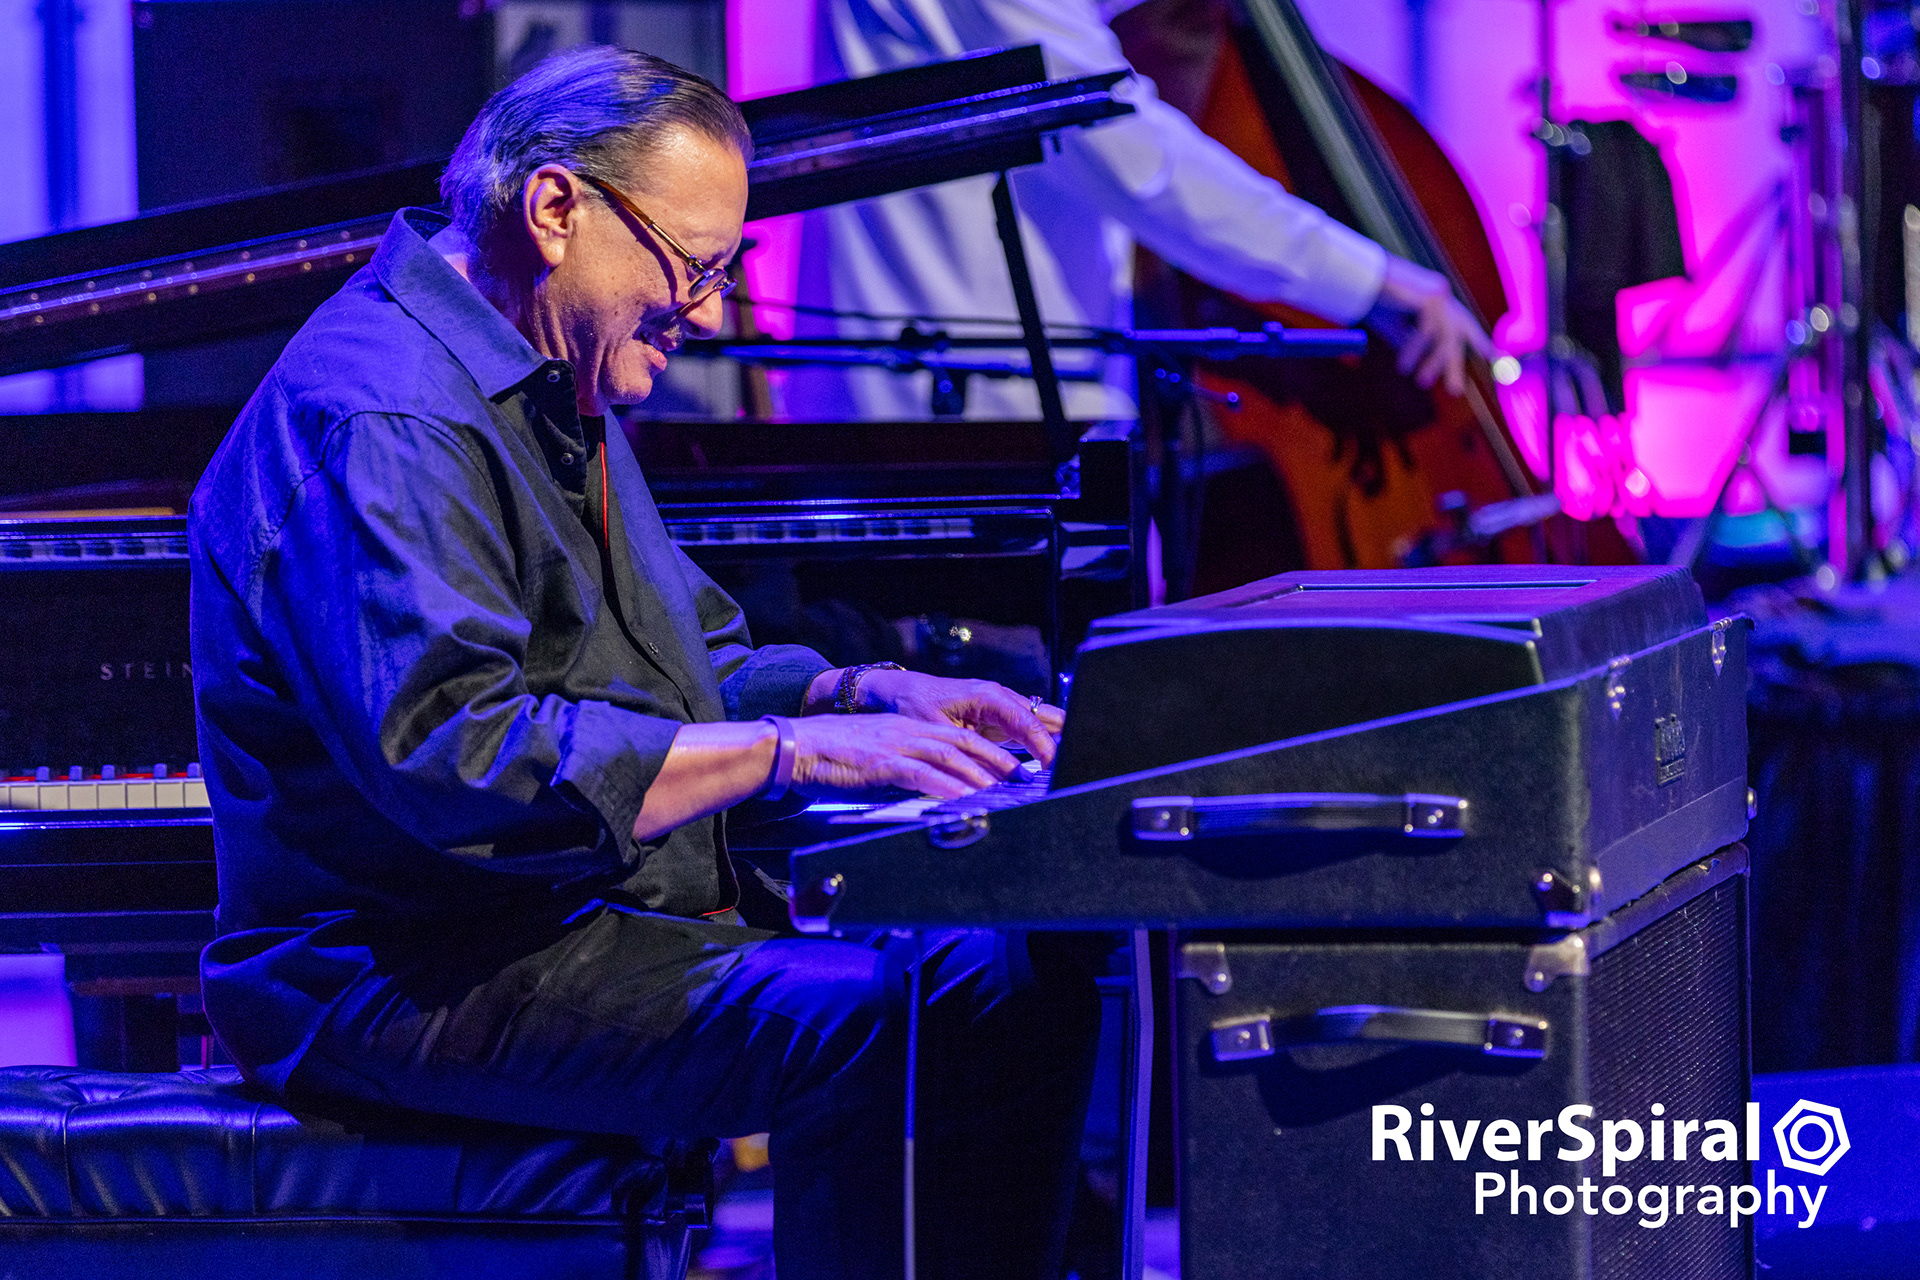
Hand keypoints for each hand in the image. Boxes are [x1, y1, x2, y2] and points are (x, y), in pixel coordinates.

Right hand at [789, 713, 1018, 798]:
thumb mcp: (871, 760)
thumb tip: (920, 790)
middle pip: (963, 743)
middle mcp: (906, 732)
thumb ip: (898, 770)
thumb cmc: (825, 758)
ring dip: (981, 774)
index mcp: (905, 729)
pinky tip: (965, 801)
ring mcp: (895, 745)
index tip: (1012, 768)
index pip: (957, 738)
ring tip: (1006, 791)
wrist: (790, 747)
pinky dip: (947, 788)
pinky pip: (922, 775)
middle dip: (997, 761)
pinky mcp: (881, 762)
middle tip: (1024, 779)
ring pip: (950, 756)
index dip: (989, 752)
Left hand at [858, 669, 1062, 765]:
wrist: (898, 691)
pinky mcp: (997, 717)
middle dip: (1060, 740)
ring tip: (1066, 769)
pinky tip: (1047, 765)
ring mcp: (1001, 706)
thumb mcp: (934, 733)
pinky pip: (1026, 730)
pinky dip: (1038, 745)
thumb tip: (982, 783)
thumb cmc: (913, 706)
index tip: (1054, 770)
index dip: (1045, 747)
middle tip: (1072, 768)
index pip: (1029, 722)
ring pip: (1040, 722)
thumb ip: (960, 755)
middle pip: (1044, 718)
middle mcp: (1001, 697)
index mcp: (989, 696)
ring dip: (1052, 743)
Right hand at [1370, 256, 1492, 396]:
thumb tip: (1420, 361)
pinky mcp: (1432, 298)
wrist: (1359, 279)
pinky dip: (1415, 350)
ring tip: (1420, 381)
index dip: (1479, 341)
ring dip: (1434, 363)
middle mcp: (1442, 297)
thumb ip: (1409, 341)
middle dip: (1457, 364)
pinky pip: (1429, 332)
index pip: (1464, 324)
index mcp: (1436, 301)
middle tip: (1455, 391)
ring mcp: (1439, 296)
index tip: (1495, 357)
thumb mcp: (1394, 326)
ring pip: (1446, 337)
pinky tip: (1404, 362)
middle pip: (1460, 334)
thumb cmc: (1373, 299)